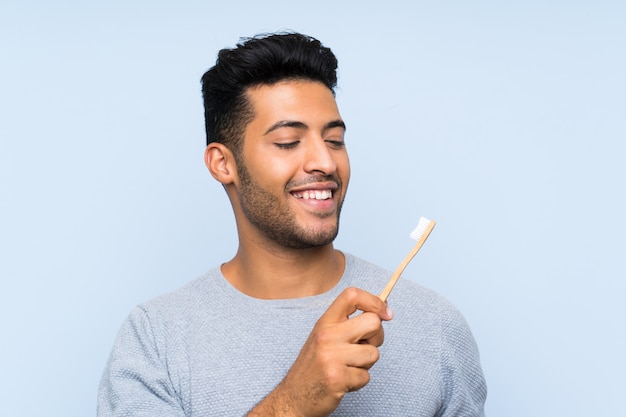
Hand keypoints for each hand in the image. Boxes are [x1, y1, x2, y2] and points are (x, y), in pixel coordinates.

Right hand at [247, 287, 392, 416]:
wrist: (294, 396)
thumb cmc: (314, 364)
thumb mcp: (325, 335)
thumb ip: (348, 323)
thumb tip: (382, 311)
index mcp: (325, 322)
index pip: (352, 295)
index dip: (374, 301)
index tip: (385, 313)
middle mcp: (327, 335)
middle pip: (373, 322)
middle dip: (377, 337)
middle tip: (364, 346)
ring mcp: (332, 357)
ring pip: (373, 353)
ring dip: (366, 363)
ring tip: (348, 366)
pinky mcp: (338, 378)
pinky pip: (366, 376)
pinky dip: (359, 381)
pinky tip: (344, 380)